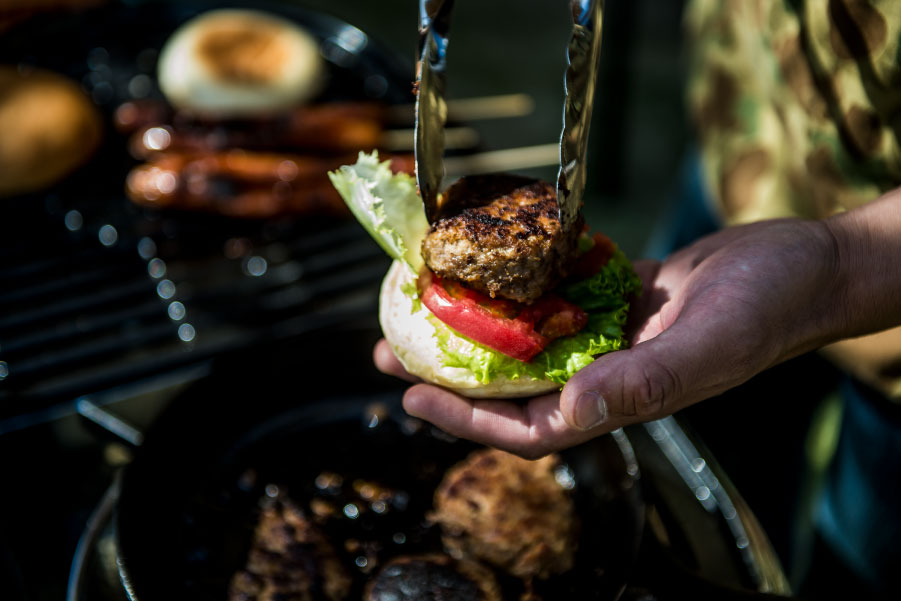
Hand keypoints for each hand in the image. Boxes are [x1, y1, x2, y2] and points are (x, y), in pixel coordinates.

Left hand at [376, 218, 846, 457]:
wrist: (801, 263)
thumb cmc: (766, 309)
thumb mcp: (706, 347)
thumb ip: (641, 383)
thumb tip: (570, 412)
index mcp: (621, 399)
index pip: (529, 428)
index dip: (467, 419)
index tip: (411, 396)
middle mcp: (605, 373)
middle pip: (512, 385)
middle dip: (449, 372)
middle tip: (388, 350)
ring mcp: (608, 335)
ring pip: (526, 341)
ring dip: (474, 327)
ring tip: (419, 305)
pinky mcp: (615, 297)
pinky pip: (553, 297)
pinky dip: (518, 287)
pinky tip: (484, 267)